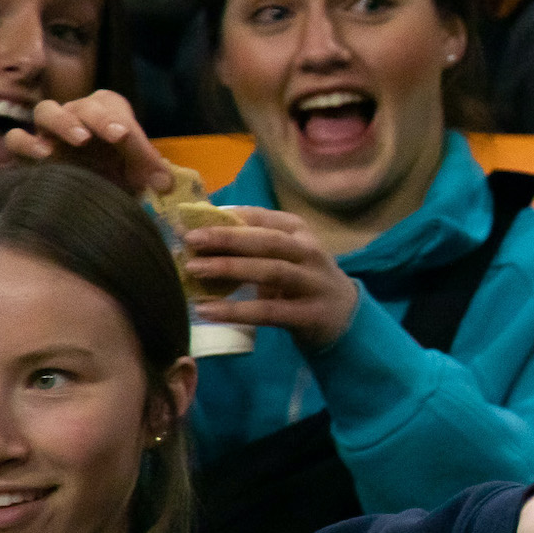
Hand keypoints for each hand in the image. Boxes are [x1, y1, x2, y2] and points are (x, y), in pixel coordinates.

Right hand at [5, 91, 171, 195]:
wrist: (93, 197)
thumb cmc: (118, 175)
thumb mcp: (138, 173)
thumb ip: (151, 172)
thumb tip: (165, 183)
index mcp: (107, 112)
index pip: (111, 105)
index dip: (118, 117)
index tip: (124, 134)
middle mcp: (77, 114)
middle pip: (83, 105)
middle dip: (100, 118)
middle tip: (116, 136)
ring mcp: (51, 129)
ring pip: (47, 110)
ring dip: (64, 122)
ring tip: (81, 139)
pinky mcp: (30, 148)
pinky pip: (18, 137)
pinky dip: (27, 143)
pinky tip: (44, 156)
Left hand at [184, 208, 361, 349]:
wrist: (344, 315)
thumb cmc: (300, 278)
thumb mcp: (282, 253)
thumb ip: (249, 243)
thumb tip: (195, 235)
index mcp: (298, 231)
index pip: (261, 217)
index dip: (225, 218)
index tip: (189, 221)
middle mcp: (310, 252)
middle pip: (268, 241)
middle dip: (227, 238)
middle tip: (190, 240)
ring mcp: (313, 283)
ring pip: (271, 271)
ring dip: (231, 269)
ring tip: (194, 270)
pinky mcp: (311, 314)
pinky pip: (270, 311)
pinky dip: (237, 311)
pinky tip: (208, 311)